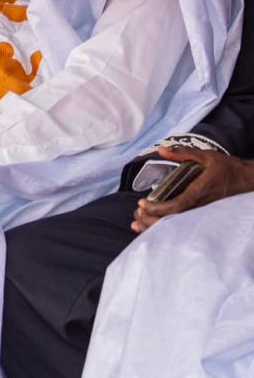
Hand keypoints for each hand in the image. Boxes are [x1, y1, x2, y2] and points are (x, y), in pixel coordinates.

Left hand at [133, 147, 253, 232]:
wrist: (250, 181)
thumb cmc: (229, 168)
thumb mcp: (207, 156)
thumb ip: (184, 153)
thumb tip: (162, 150)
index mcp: (200, 192)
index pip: (177, 205)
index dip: (158, 208)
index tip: (142, 203)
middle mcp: (201, 206)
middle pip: (174, 221)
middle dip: (152, 221)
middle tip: (136, 214)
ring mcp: (203, 214)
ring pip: (177, 227)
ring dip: (156, 227)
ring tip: (137, 223)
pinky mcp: (204, 216)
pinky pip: (183, 225)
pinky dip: (166, 227)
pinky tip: (152, 226)